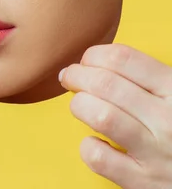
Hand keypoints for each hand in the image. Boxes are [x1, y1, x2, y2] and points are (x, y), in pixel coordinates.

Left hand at [59, 44, 171, 187]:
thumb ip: (148, 78)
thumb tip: (99, 63)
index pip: (122, 58)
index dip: (94, 55)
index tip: (87, 60)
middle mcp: (166, 118)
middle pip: (105, 84)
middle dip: (77, 75)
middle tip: (70, 77)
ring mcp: (155, 152)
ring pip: (101, 116)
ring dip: (80, 105)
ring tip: (80, 105)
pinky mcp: (143, 182)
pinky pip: (100, 158)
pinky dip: (88, 146)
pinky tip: (96, 142)